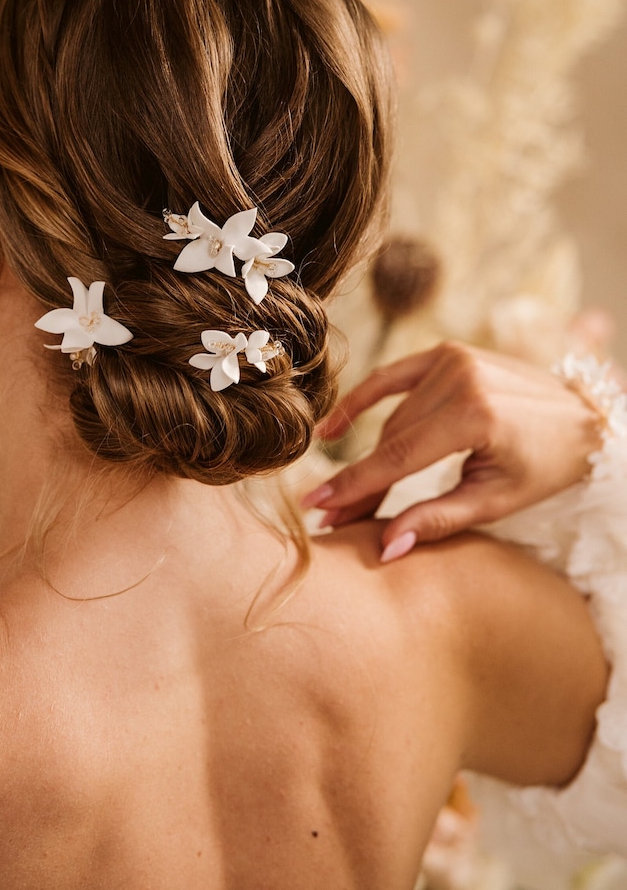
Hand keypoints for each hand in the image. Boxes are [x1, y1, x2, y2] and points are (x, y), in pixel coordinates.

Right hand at [304, 342, 602, 558]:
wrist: (584, 417)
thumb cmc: (547, 465)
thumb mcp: (497, 500)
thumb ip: (437, 520)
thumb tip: (386, 549)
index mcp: (475, 414)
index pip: (399, 456)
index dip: (356, 485)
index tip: (317, 507)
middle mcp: (460, 378)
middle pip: (392, 439)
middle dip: (362, 482)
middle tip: (333, 519)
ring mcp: (452, 359)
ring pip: (392, 417)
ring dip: (369, 456)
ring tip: (345, 495)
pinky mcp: (448, 353)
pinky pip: (392, 378)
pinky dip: (363, 400)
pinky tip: (333, 429)